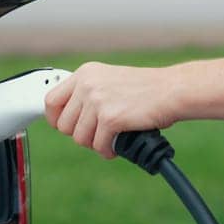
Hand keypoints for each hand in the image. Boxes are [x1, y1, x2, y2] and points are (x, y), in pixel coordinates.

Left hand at [42, 61, 178, 158]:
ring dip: (95, 144)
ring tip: (110, 139)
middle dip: (80, 135)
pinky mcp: (109, 118)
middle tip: (98, 134)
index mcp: (86, 73)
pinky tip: (118, 145)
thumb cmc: (147, 88)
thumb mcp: (110, 80)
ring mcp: (97, 101)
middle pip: (63, 125)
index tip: (67, 127)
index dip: (56, 119)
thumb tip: (67, 118)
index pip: (51, 101)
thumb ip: (88, 93)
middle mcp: (87, 84)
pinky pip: (98, 146)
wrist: (172, 90)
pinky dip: (108, 151)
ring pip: (79, 138)